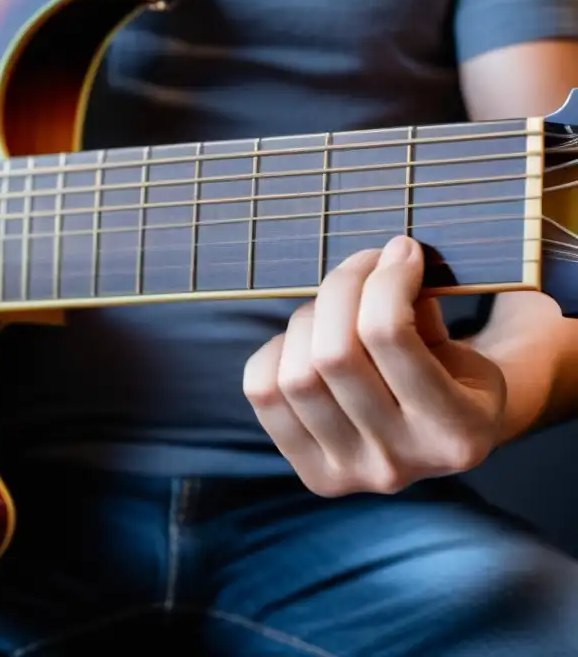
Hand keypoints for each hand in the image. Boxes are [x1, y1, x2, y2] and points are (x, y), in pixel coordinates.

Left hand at [242, 236, 506, 496]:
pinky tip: (305, 341)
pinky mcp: (313, 474)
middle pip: (333, 354)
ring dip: (309, 320)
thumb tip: (384, 258)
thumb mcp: (459, 344)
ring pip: (295, 374)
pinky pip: (263, 391)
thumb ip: (423, 307)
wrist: (441, 439)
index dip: (384, 278)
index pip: (389, 335)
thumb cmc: (449, 374)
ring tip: (335, 307)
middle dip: (341, 290)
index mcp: (457, 432)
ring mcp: (350, 474)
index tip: (398, 249)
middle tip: (362, 265)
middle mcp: (400, 464)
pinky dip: (275, 350)